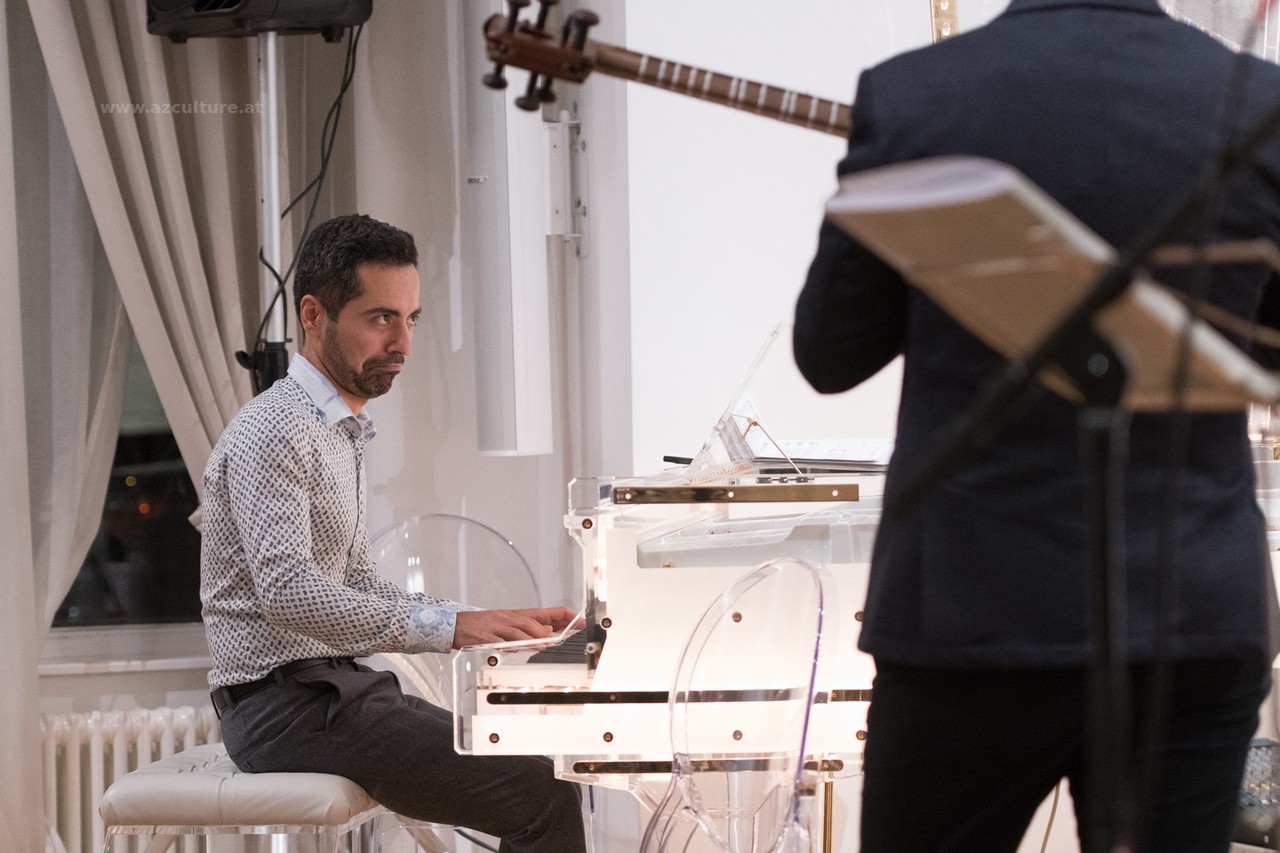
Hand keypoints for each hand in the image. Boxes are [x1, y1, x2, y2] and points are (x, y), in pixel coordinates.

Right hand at [452, 606, 582, 648]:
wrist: (453, 625)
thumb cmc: (481, 626)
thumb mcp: (506, 623)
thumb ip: (527, 628)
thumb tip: (548, 630)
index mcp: (514, 614)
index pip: (543, 612)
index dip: (561, 616)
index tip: (577, 621)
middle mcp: (507, 618)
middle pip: (532, 621)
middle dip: (550, 629)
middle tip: (565, 636)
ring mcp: (497, 626)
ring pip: (519, 629)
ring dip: (534, 636)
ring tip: (546, 644)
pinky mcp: (486, 636)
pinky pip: (501, 640)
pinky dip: (512, 644)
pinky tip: (521, 648)